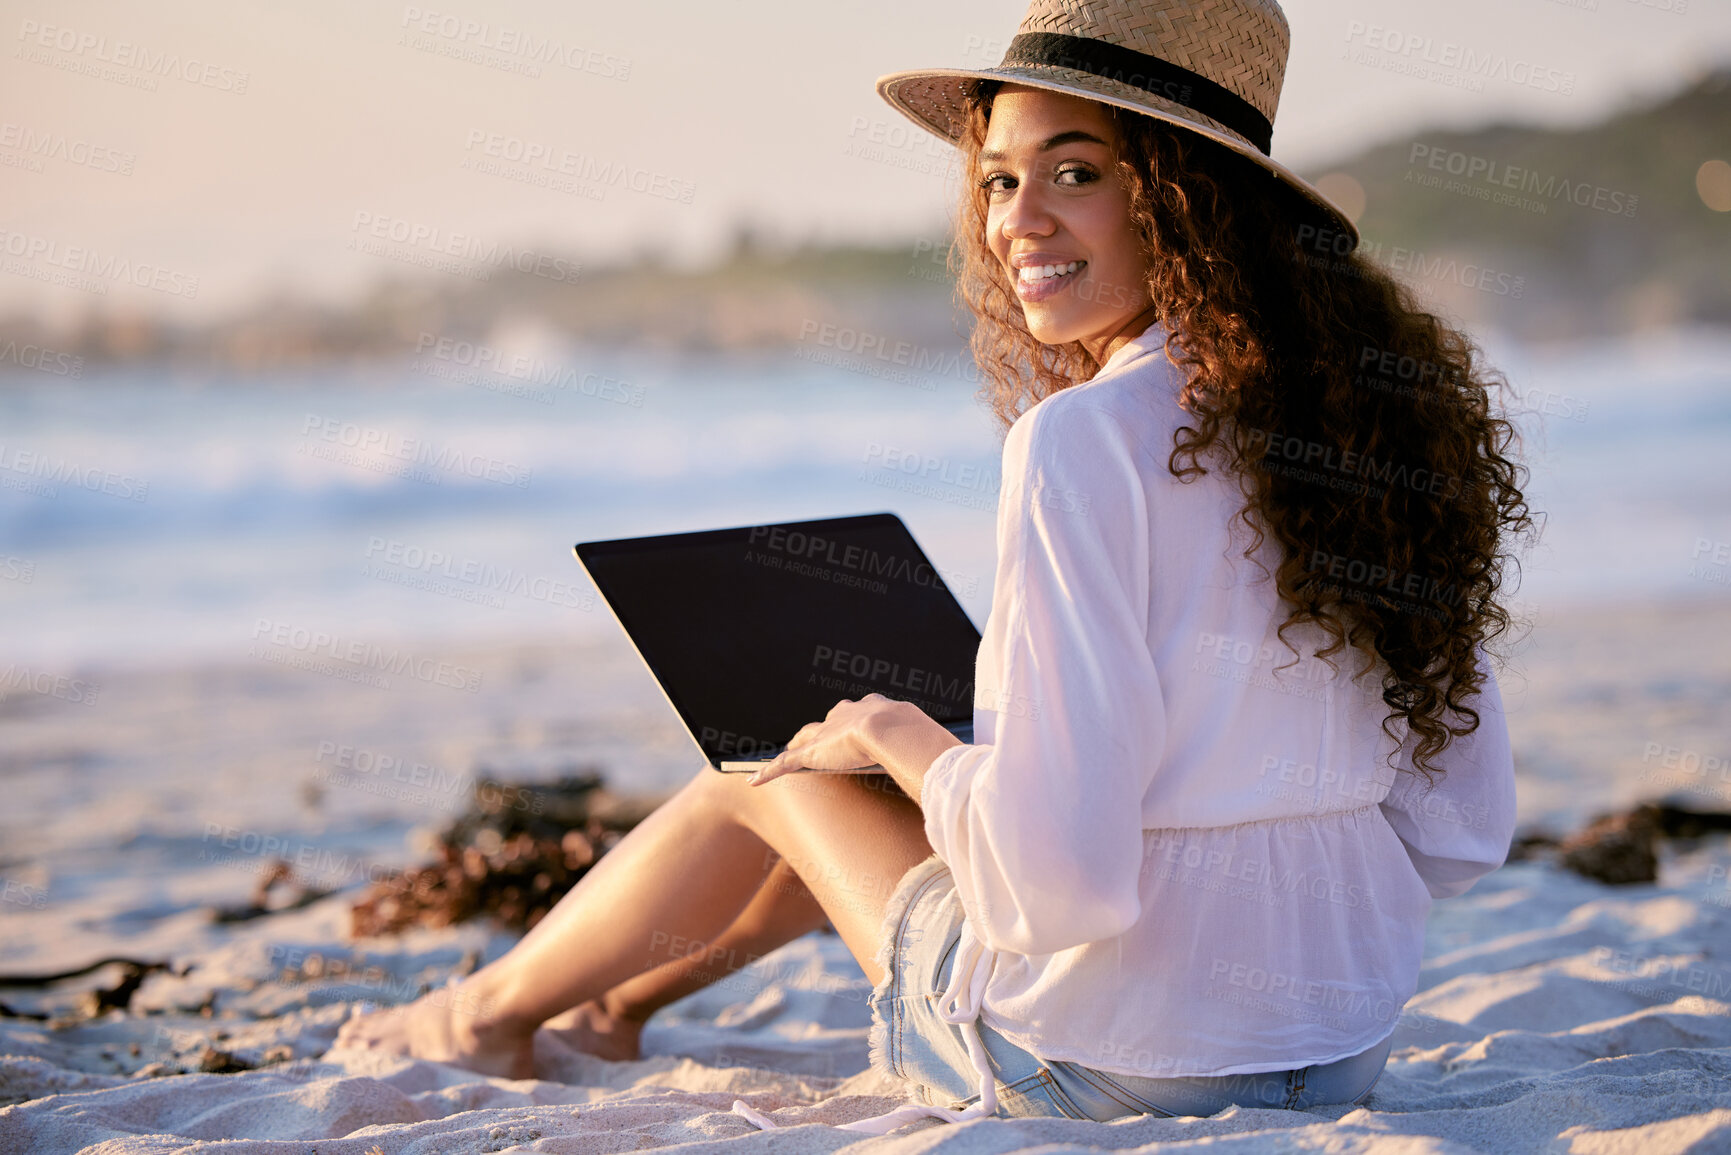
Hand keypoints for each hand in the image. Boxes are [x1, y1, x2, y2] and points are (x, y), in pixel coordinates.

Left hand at [747, 695, 961, 806]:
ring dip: (795, 750)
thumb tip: (960, 771)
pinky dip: (770, 772)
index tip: (853, 729)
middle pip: (827, 724)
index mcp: (872, 708)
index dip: (853, 722)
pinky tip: (755, 781)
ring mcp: (827, 733)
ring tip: (786, 757)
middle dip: (820, 732)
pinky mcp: (812, 753)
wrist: (893, 729)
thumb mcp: (926, 743)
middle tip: (816, 741)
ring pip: (804, 741)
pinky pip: (785, 764)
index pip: (857, 714)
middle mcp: (845, 715)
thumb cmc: (916, 736)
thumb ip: (935, 757)